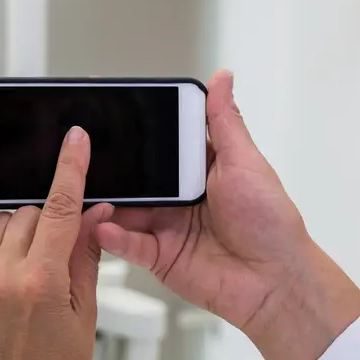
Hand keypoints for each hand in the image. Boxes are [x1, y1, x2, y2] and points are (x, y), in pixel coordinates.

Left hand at [0, 126, 112, 359]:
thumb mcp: (84, 318)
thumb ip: (86, 259)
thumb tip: (96, 215)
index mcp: (39, 283)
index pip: (59, 209)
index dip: (70, 169)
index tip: (74, 140)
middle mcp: (1, 278)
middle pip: (29, 214)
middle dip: (52, 221)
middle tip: (66, 250)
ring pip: (1, 228)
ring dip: (23, 234)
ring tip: (38, 271)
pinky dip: (2, 255)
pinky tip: (16, 286)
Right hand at [94, 70, 359, 359]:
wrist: (275, 281)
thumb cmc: (270, 222)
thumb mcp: (245, 163)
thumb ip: (224, 123)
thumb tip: (222, 77)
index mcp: (198, 171)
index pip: (160, 147)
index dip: (137, 134)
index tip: (111, 116)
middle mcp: (178, 198)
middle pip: (136, 178)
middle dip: (113, 169)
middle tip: (83, 155)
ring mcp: (165, 228)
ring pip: (124, 210)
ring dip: (106, 202)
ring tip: (86, 190)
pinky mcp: (158, 257)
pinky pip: (127, 244)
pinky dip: (112, 234)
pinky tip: (103, 224)